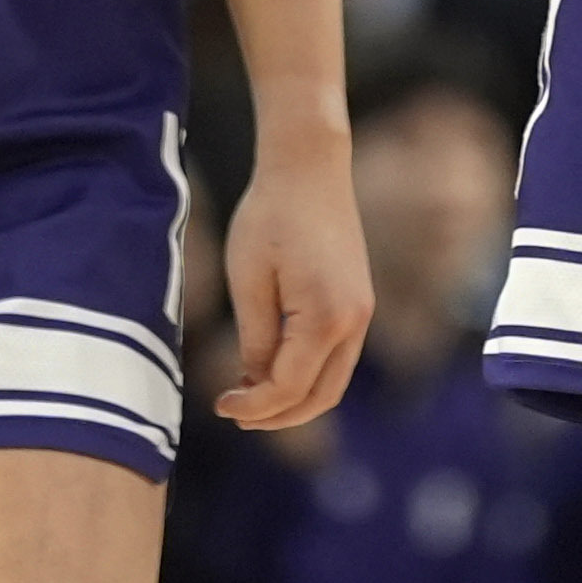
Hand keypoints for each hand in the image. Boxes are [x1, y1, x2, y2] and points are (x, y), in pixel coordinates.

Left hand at [214, 143, 373, 431]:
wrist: (310, 166)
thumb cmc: (270, 216)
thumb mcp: (249, 281)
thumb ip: (254, 339)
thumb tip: (256, 382)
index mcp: (326, 317)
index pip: (290, 387)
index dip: (254, 406)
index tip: (219, 404)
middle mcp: (354, 320)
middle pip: (322, 396)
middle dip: (278, 416)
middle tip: (235, 413)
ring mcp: (362, 311)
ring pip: (334, 380)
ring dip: (295, 399)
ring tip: (251, 396)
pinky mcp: (358, 300)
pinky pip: (337, 357)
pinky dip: (308, 374)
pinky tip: (272, 366)